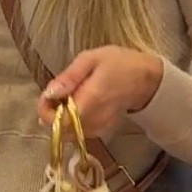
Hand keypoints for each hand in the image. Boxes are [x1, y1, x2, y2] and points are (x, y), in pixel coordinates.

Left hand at [38, 47, 163, 135]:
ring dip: (62, 116)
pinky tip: (79, 104)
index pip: (58, 121)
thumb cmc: (119, 64)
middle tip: (59, 92)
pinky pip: (78, 132)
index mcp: (90, 101)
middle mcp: (93, 120)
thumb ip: (69, 77)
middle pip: (60, 128)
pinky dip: (72, 120)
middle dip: (52, 112)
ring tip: (70, 96)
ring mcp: (98, 129)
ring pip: (68, 132)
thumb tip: (50, 93)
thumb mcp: (91, 59)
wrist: (146, 79)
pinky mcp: (102, 131)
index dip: (45, 110)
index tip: (48, 95)